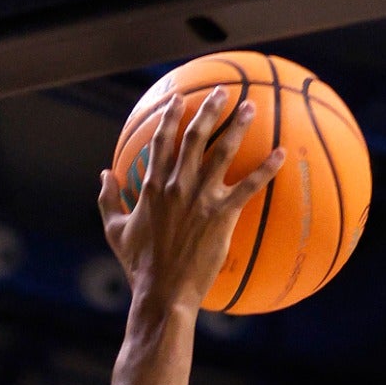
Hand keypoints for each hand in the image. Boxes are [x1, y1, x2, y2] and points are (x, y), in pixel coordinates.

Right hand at [99, 87, 283, 312]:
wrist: (162, 293)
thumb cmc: (139, 267)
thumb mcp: (115, 232)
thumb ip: (108, 199)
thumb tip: (104, 174)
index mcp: (152, 186)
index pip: (161, 141)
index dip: (170, 117)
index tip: (179, 99)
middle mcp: (177, 185)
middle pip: (195, 137)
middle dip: (209, 109)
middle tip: (223, 91)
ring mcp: (201, 199)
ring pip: (223, 152)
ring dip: (238, 126)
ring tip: (251, 107)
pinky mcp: (222, 216)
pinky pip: (249, 187)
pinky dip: (266, 169)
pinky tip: (281, 153)